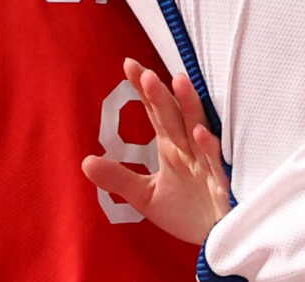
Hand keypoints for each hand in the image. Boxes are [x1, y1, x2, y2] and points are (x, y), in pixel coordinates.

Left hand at [81, 57, 229, 247]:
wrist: (215, 239)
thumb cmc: (186, 212)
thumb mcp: (146, 197)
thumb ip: (119, 178)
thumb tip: (85, 161)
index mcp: (171, 147)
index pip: (156, 112)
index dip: (144, 90)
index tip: (129, 65)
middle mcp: (188, 148)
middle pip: (173, 115)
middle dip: (160, 94)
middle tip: (145, 73)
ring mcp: (204, 162)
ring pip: (196, 127)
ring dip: (188, 106)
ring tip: (177, 82)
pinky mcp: (219, 181)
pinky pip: (213, 161)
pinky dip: (207, 146)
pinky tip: (198, 133)